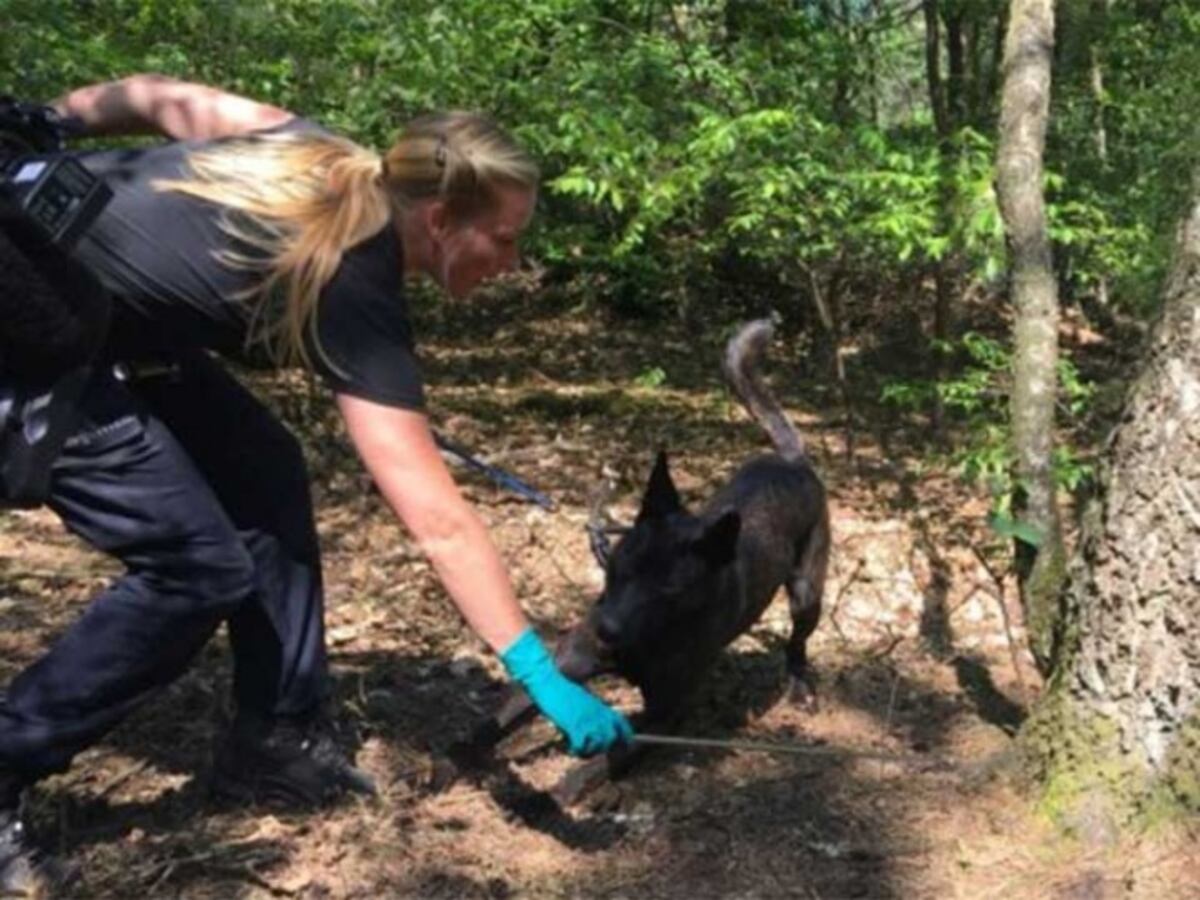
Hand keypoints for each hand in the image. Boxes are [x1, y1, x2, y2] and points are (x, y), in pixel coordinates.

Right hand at [500, 628, 633, 755]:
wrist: (547, 681)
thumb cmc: (560, 690)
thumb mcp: (581, 700)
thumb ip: (590, 713)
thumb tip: (591, 730)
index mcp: (601, 706)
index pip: (623, 725)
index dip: (626, 738)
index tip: (623, 747)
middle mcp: (598, 713)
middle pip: (612, 738)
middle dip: (601, 748)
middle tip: (586, 748)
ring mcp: (587, 719)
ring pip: (600, 745)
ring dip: (588, 751)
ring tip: (576, 748)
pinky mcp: (574, 724)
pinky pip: (581, 746)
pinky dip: (575, 750)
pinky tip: (567, 746)